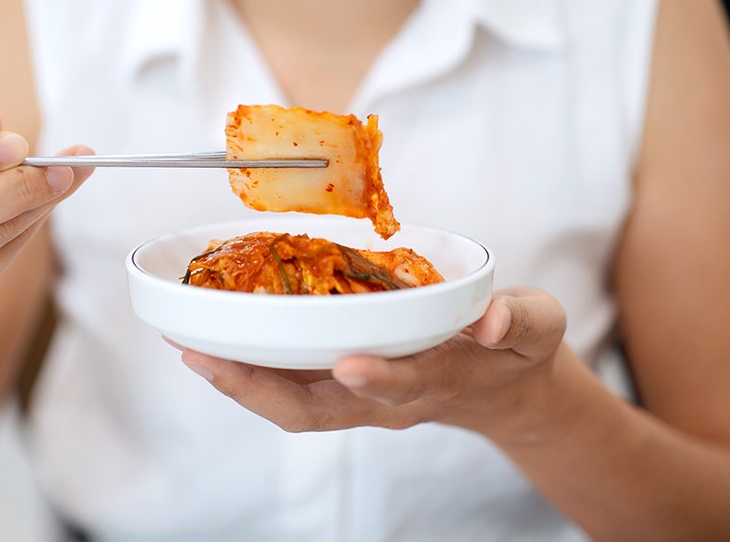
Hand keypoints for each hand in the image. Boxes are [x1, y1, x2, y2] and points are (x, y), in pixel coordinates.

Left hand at [178, 288, 567, 434]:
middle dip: (263, 390)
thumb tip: (493, 320)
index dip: (380, 377)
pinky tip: (211, 346)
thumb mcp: (539, 327)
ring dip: (241, 383)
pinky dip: (250, 371)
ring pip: (295, 406)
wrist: (503, 387)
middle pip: (321, 410)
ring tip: (190, 351)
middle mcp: (390, 398)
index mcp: (441, 380)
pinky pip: (291, 388)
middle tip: (208, 361)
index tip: (350, 362)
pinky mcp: (343, 387)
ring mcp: (362, 398)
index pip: (406, 385)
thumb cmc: (517, 349)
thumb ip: (521, 320)